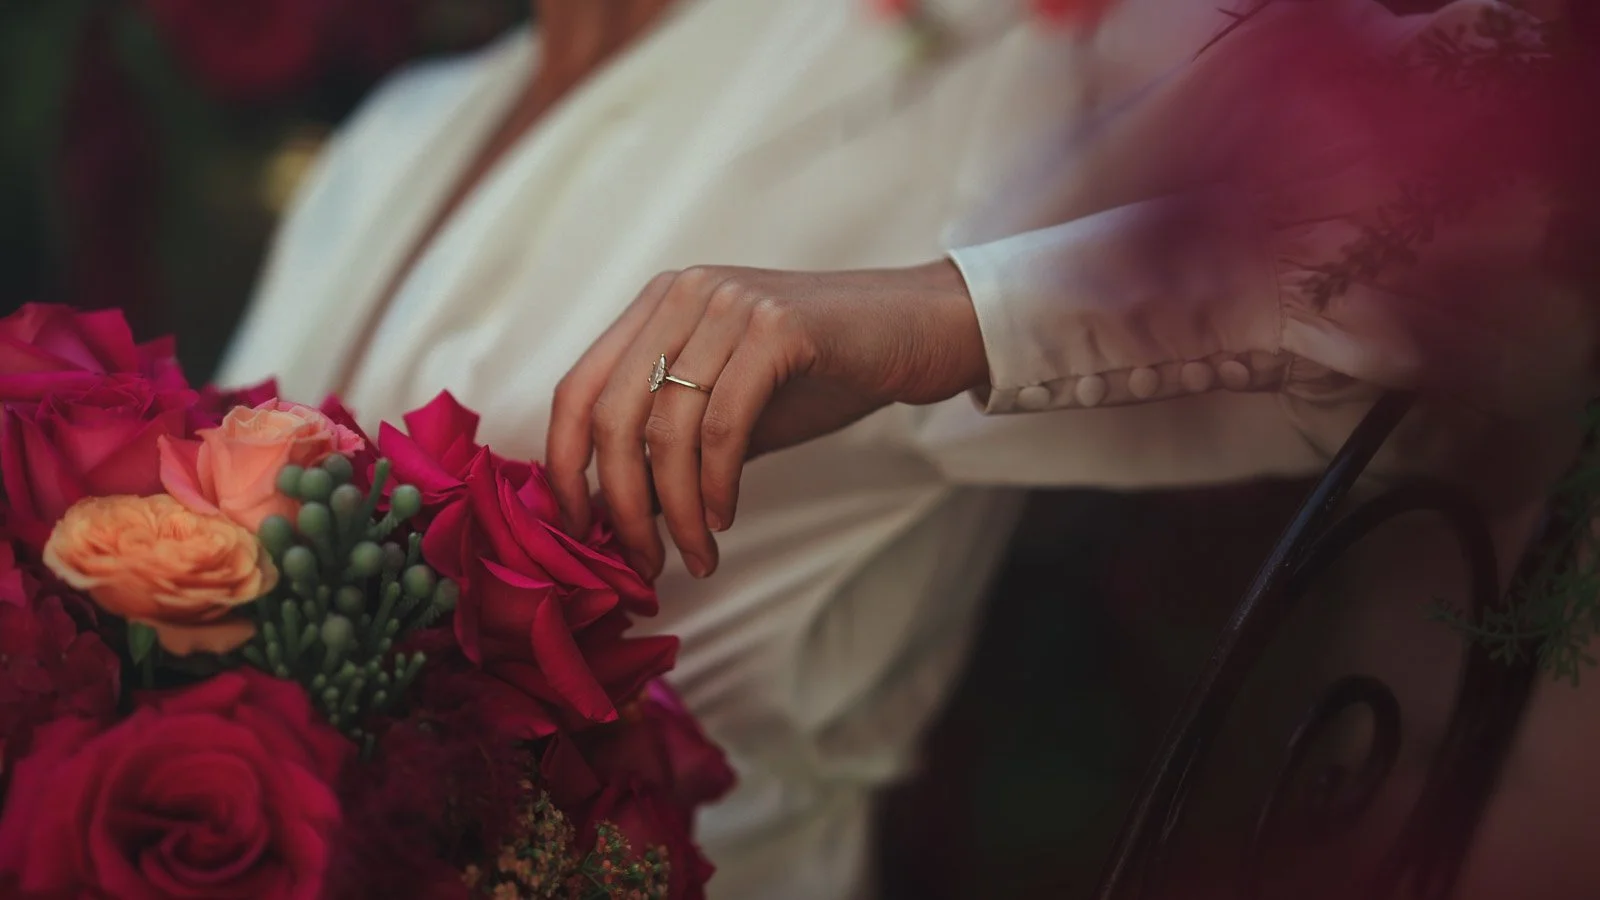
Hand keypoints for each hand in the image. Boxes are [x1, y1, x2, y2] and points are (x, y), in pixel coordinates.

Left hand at [546, 261, 987, 579]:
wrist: (915, 331)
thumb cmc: (820, 373)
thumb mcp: (729, 411)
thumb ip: (671, 448)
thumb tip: (614, 513)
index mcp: (657, 307)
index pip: (577, 389)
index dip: (563, 466)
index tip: (579, 530)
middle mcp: (683, 294)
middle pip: (614, 414)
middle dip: (622, 502)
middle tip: (645, 561)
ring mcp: (729, 304)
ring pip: (669, 427)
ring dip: (679, 509)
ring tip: (697, 554)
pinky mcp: (778, 326)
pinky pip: (724, 423)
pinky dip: (718, 483)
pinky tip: (727, 516)